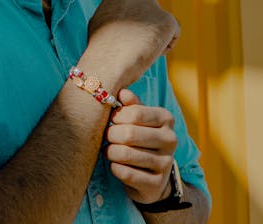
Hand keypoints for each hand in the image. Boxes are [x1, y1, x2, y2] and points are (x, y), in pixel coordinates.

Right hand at [87, 0, 179, 83]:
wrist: (108, 60)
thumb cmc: (99, 47)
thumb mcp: (99, 20)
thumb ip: (112, 11)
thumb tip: (119, 14)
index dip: (130, 17)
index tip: (124, 32)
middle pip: (148, 9)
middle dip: (145, 23)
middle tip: (135, 43)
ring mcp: (152, 5)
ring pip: (160, 21)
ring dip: (154, 34)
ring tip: (140, 50)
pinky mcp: (167, 20)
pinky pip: (173, 33)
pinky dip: (165, 44)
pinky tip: (152, 53)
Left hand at [105, 89, 176, 203]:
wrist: (153, 176)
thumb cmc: (141, 138)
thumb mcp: (138, 118)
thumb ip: (130, 104)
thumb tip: (122, 92)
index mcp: (166, 118)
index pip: (135, 113)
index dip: (117, 116)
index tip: (112, 120)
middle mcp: (170, 140)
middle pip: (129, 133)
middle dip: (111, 135)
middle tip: (107, 137)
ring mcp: (165, 163)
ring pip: (125, 154)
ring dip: (110, 152)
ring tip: (110, 150)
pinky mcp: (156, 184)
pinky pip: (125, 173)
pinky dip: (114, 168)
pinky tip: (116, 165)